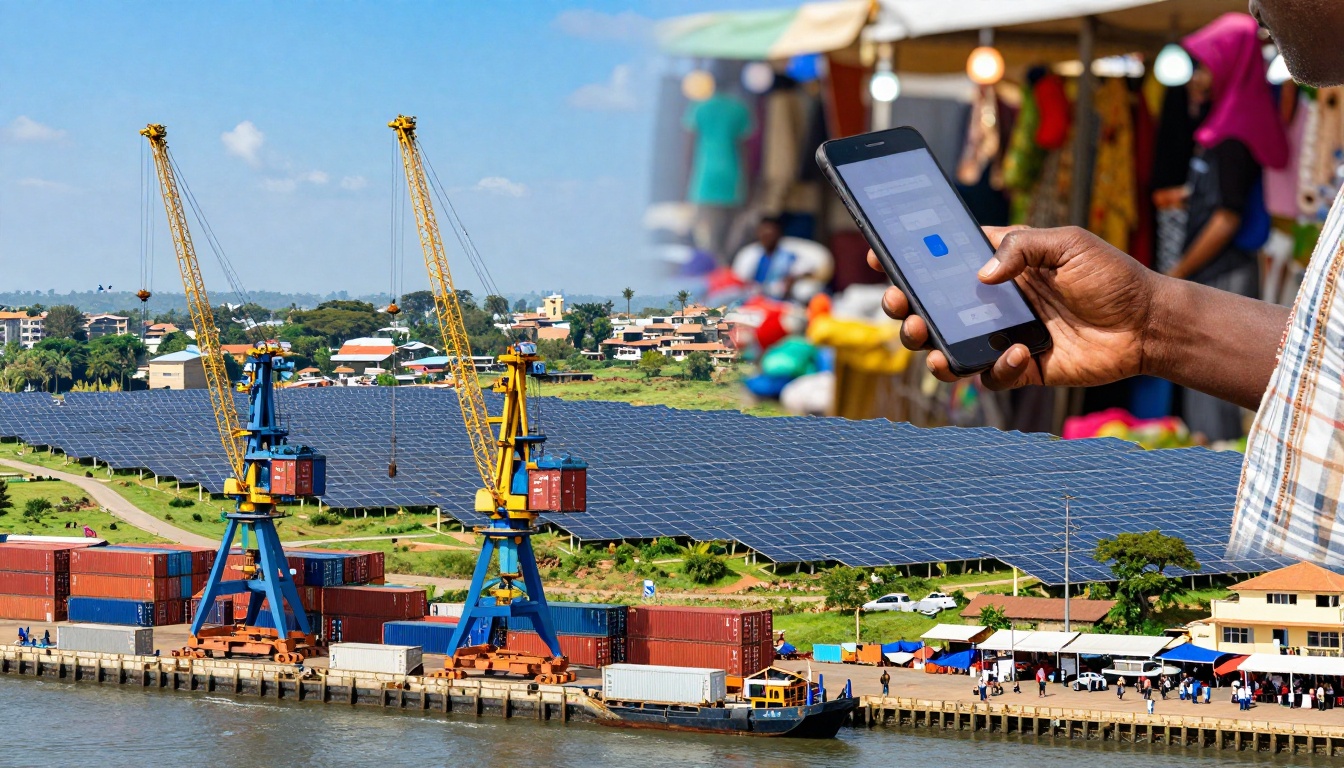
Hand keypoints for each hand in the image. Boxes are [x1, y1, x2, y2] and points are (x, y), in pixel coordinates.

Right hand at [871, 225, 1158, 389]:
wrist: (1148, 326)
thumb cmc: (1112, 277)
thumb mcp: (1069, 244)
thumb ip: (1022, 248)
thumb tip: (980, 276)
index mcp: (1000, 265)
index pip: (944, 259)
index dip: (909, 259)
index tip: (881, 257)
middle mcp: (993, 301)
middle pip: (931, 305)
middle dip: (905, 307)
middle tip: (901, 306)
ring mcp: (1002, 336)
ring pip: (946, 346)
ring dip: (928, 345)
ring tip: (929, 340)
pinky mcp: (1019, 368)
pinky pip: (988, 376)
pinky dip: (994, 369)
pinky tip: (1020, 354)